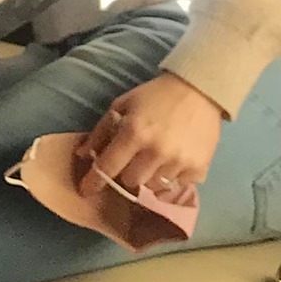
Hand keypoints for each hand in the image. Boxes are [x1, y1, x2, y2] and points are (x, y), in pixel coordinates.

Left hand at [74, 72, 224, 200]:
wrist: (200, 91)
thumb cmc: (155, 96)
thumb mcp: (122, 105)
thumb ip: (101, 131)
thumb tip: (82, 153)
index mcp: (134, 133)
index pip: (108, 167)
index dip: (94, 181)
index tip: (84, 191)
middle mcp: (156, 151)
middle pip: (131, 181)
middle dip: (126, 173)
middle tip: (131, 161)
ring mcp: (179, 162)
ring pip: (154, 186)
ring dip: (149, 177)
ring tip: (154, 161)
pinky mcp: (199, 168)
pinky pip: (178, 185)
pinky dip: (172, 178)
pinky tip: (173, 161)